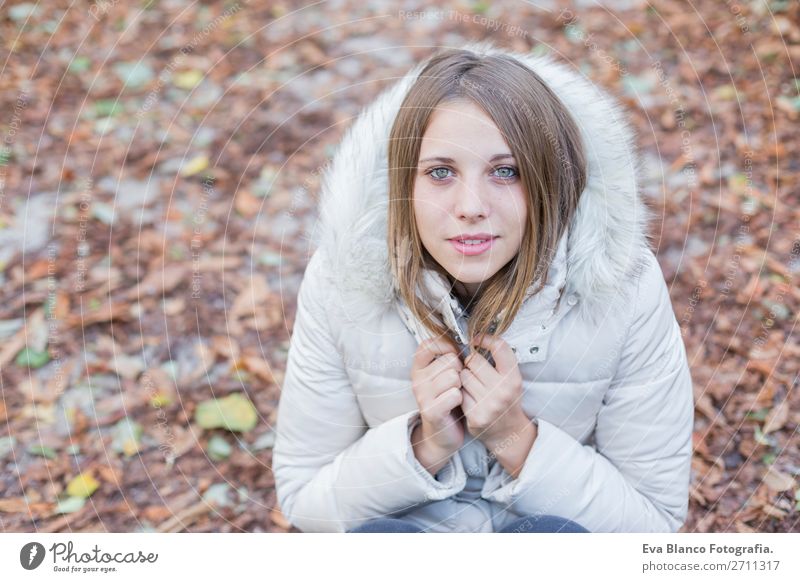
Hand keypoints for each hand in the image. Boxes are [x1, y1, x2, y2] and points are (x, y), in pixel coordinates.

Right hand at [410, 337, 465, 475]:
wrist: (442, 435)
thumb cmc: (448, 400)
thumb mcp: (444, 375)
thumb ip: (448, 358)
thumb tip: (464, 340)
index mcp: (419, 368)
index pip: (428, 344)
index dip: (445, 346)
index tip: (454, 356)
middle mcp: (417, 380)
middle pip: (449, 360)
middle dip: (459, 370)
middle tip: (457, 384)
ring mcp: (422, 395)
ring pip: (453, 376)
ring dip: (461, 386)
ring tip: (457, 395)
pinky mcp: (431, 411)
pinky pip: (454, 394)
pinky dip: (461, 399)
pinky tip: (457, 405)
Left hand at [459, 334, 531, 450]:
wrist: (508, 432)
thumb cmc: (506, 400)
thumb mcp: (511, 379)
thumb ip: (498, 361)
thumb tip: (476, 337)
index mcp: (513, 377)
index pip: (499, 347)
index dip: (485, 339)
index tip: (476, 339)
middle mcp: (503, 390)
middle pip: (474, 360)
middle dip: (471, 363)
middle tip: (474, 370)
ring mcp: (489, 404)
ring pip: (463, 375)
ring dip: (463, 377)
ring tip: (471, 385)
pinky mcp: (476, 415)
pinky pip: (458, 393)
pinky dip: (460, 393)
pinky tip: (467, 398)